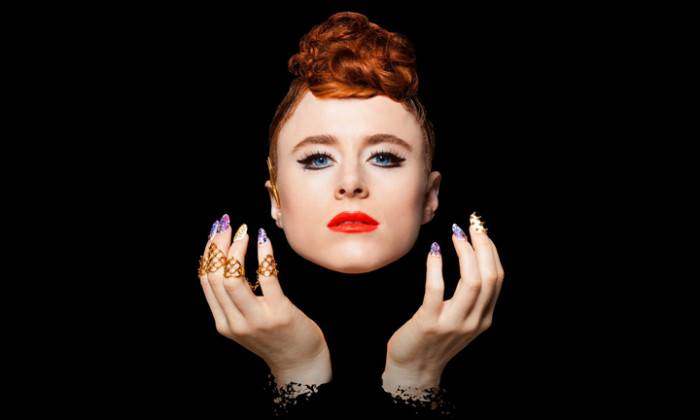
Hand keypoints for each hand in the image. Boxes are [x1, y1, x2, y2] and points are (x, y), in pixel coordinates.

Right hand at [199, 215, 331, 388]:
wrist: (300, 362)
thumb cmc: (276, 336)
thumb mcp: (246, 322)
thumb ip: (234, 300)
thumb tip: (226, 260)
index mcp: (223, 324)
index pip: (206, 282)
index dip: (208, 253)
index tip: (215, 232)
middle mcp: (235, 323)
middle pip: (215, 278)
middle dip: (217, 246)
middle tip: (226, 225)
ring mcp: (256, 319)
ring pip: (232, 279)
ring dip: (235, 250)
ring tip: (243, 232)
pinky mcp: (279, 313)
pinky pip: (266, 278)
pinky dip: (263, 255)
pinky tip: (264, 240)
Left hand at [382, 213, 504, 396]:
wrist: (413, 370)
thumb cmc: (434, 340)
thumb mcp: (461, 320)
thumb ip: (470, 297)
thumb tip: (473, 257)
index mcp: (484, 317)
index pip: (498, 277)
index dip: (492, 250)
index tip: (481, 229)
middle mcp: (474, 321)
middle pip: (489, 276)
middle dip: (483, 246)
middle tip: (471, 225)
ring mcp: (453, 323)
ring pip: (471, 282)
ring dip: (465, 253)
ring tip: (455, 234)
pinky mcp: (430, 323)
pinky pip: (436, 290)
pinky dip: (436, 267)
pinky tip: (433, 251)